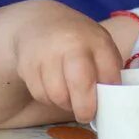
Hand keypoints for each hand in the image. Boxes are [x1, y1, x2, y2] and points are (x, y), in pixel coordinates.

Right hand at [10, 2, 123, 123]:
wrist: (40, 22)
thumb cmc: (77, 41)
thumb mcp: (99, 46)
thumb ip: (107, 71)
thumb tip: (111, 104)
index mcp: (97, 40)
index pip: (109, 75)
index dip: (109, 96)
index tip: (106, 105)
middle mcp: (72, 44)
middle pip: (80, 85)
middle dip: (85, 108)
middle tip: (86, 115)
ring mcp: (47, 53)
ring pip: (58, 96)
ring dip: (65, 104)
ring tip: (69, 95)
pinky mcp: (27, 65)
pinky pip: (40, 95)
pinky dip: (48, 98)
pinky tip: (52, 87)